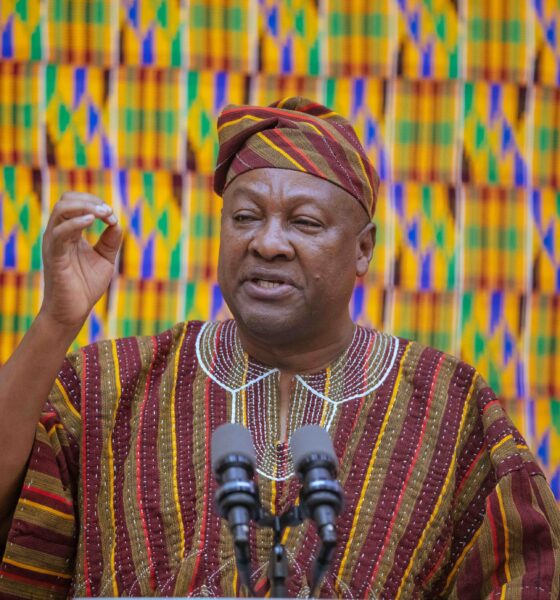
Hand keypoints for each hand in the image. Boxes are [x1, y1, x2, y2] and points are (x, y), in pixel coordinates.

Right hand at [39, 192, 122, 330]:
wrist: (73, 311)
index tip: (112, 216)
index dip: (96, 203)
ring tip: (103, 214)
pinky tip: (91, 222)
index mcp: (70, 233)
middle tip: (108, 212)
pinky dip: (75, 223)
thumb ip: (110, 240)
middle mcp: (59, 234)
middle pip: (66, 200)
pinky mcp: (54, 256)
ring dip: (85, 207)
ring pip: (61, 210)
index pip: (76, 204)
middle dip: (90, 200)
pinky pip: (60, 232)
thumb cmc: (86, 286)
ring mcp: (54, 243)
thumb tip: (116, 222)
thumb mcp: (105, 258)